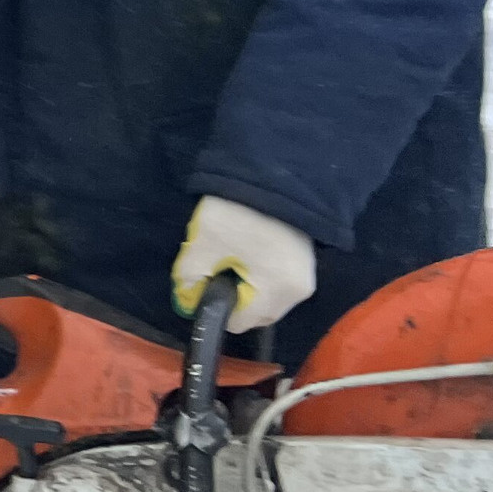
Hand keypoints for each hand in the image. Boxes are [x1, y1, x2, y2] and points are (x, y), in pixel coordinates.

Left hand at [171, 195, 315, 333]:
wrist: (271, 169)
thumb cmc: (237, 213)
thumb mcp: (203, 245)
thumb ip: (189, 279)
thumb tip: (185, 299)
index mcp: (279, 292)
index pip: (238, 322)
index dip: (214, 305)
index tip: (202, 280)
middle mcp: (300, 290)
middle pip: (256, 313)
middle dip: (231, 296)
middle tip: (216, 264)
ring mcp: (306, 273)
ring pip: (265, 296)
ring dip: (244, 284)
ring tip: (230, 252)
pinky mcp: (304, 257)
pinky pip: (275, 279)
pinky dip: (257, 272)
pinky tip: (245, 248)